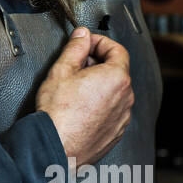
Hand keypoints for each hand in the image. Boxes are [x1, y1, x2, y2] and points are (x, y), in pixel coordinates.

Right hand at [35, 27, 133, 168]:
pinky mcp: (116, 132)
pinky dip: (101, 105)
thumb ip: (76, 48)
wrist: (56, 147)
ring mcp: (122, 117)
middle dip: (98, 64)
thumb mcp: (61, 70)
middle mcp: (125, 97)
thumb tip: (82, 35)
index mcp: (116, 77)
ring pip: (115, 92)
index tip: (87, 44)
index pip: (118, 49)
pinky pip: (112, 111)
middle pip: (117, 71)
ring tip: (76, 89)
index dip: (100, 42)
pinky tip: (81, 107)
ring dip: (100, 85)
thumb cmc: (58, 113)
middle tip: (76, 66)